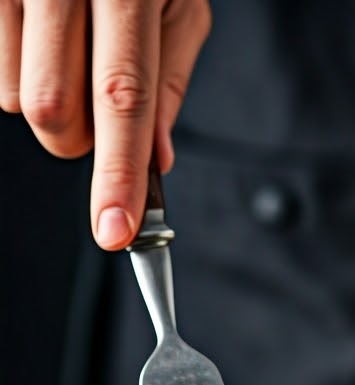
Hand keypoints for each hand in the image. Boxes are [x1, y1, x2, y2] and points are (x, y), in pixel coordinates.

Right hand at [0, 0, 210, 249]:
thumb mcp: (177, 2)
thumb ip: (168, 82)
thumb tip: (156, 160)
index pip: (120, 99)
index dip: (117, 174)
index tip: (116, 231)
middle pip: (52, 112)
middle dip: (80, 144)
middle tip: (100, 118)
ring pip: (12, 96)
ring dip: (48, 102)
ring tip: (69, 50)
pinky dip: (17, 71)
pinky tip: (41, 34)